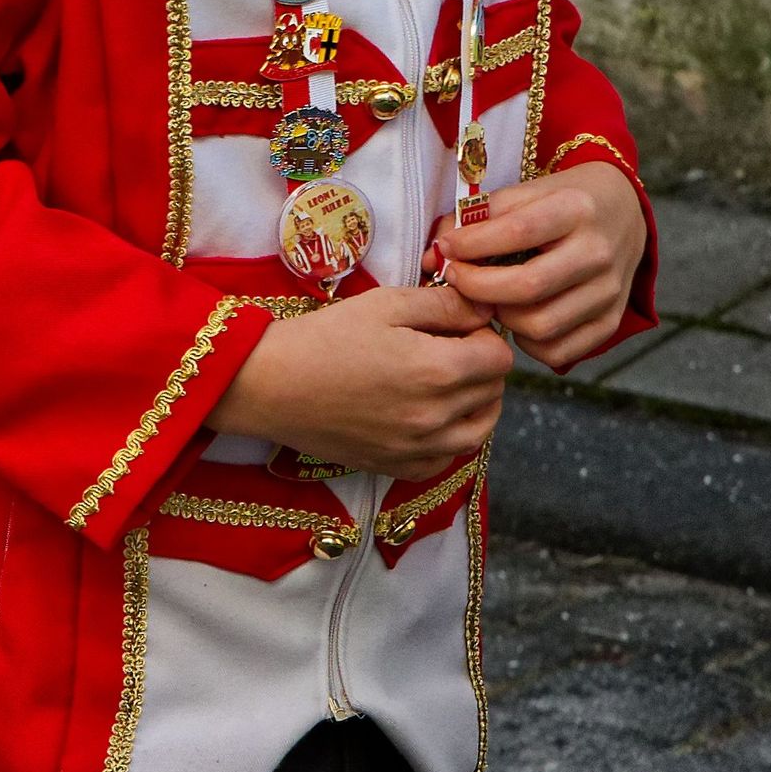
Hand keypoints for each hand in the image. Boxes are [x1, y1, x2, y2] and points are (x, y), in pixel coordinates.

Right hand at [215, 282, 511, 479]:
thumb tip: (484, 309)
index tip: (456, 326)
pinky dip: (448, 438)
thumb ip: (444, 305)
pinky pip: (447, 459)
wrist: (269, 385)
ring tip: (445, 384)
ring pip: (480, 430)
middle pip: (493, 392)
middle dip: (480, 366)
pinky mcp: (398, 467)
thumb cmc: (324, 338)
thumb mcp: (386, 304)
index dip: (484, 335)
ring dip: (474, 405)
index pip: (500, 357)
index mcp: (438, 370)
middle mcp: (437, 417)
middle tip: (445, 348)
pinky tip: (425, 416)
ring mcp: (419, 448)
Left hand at [428, 161, 647, 371]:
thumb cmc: (561, 201)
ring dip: (502, 318)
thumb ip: (478, 217)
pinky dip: (528, 343)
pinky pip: (558, 351)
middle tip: (457, 279)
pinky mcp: (611, 320)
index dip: (471, 245)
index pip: (516, 233)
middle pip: (527, 287)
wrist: (622, 211)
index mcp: (576, 209)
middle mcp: (598, 252)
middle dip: (477, 288)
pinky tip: (519, 316)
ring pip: (540, 326)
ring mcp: (609, 291)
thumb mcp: (526, 192)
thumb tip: (435, 254)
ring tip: (491, 298)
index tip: (446, 248)